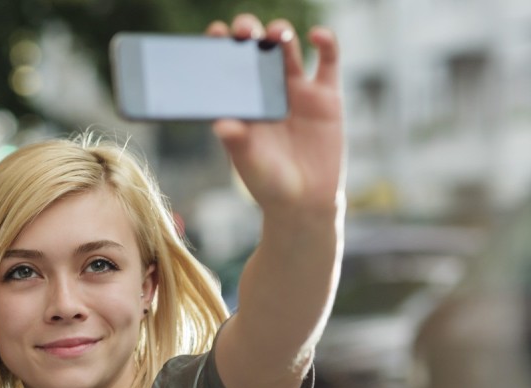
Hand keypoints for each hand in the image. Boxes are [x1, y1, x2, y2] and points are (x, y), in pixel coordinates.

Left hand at [207, 15, 342, 217]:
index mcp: (241, 104)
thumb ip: (237, 143)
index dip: (220, 46)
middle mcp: (265, 91)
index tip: (215, 33)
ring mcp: (296, 91)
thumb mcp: (250, 165)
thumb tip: (221, 124)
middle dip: (249, 33)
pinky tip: (317, 35)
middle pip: (256, 50)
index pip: (227, 67)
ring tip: (276, 33)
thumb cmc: (269, 184)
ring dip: (281, 34)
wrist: (305, 202)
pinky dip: (326, 43)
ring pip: (287, 50)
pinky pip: (328, 61)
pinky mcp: (326, 96)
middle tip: (244, 29)